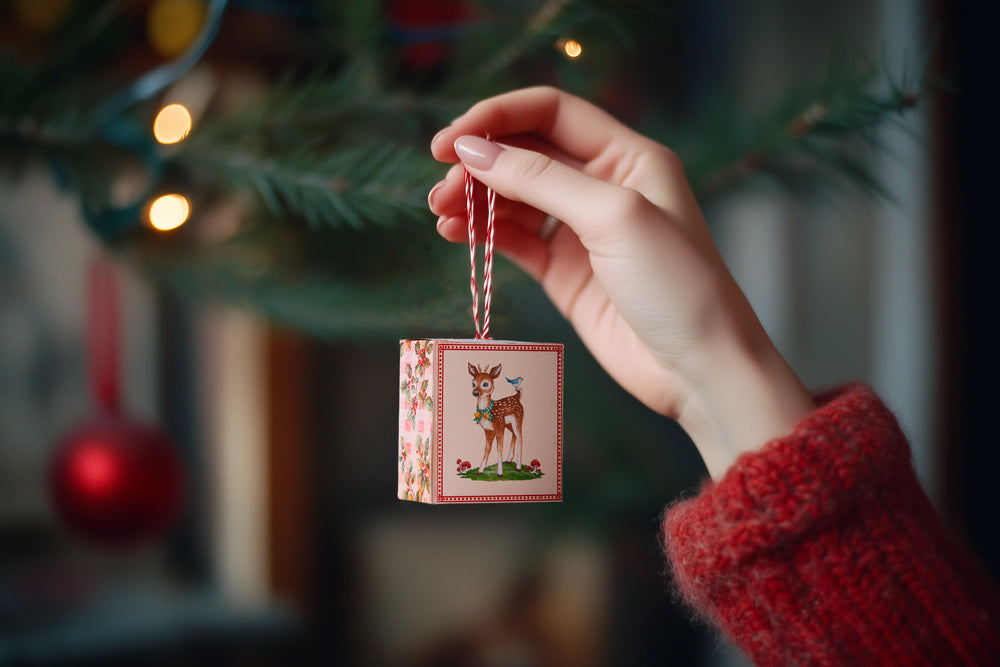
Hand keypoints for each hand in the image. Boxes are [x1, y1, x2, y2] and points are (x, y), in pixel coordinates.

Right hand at [428, 87, 813, 477]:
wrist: (699, 369)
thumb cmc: (677, 286)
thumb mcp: (613, 216)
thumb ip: (542, 180)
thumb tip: (474, 152)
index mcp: (628, 156)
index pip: (551, 113)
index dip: (497, 117)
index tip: (450, 141)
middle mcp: (604, 186)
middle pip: (525, 153)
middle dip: (479, 163)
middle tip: (440, 186)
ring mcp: (581, 232)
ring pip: (514, 198)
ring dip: (474, 199)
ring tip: (441, 212)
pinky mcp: (565, 273)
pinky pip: (514, 240)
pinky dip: (482, 233)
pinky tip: (455, 233)